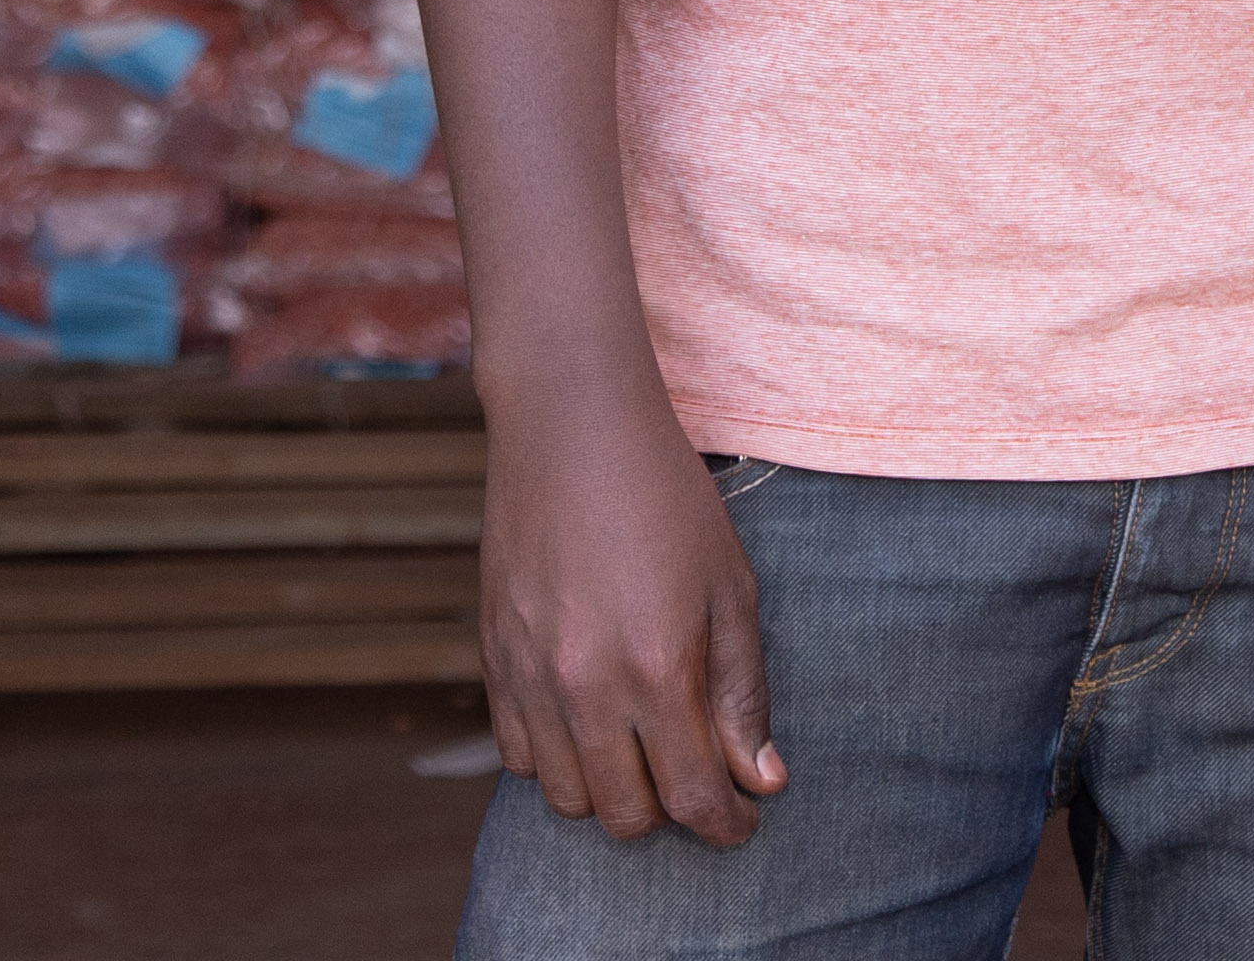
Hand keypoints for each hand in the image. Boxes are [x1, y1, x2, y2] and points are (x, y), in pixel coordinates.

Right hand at [479, 391, 785, 847]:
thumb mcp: (730, 588)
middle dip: (671, 812)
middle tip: (697, 777)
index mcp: (656, 669)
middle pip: (624, 816)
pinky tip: (589, 722)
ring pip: (566, 798)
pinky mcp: (493, 660)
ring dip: (610, 792)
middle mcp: (584, 687)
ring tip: (643, 749)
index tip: (744, 821)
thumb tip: (761, 779)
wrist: (571, 429)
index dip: (727, 823)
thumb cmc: (666, 499)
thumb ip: (742, 693)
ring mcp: (529, 677)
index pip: (693, 796)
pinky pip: (517, 758)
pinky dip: (556, 761)